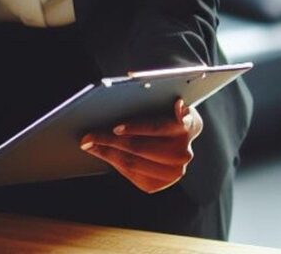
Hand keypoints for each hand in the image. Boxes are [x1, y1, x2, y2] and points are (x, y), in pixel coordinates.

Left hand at [79, 98, 202, 193]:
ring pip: (133, 162)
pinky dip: (113, 161)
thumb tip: (176, 106)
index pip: (160, 126)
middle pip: (141, 147)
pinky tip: (100, 151)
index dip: (137, 127)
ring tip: (89, 143)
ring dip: (107, 151)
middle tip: (89, 136)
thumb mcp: (161, 101)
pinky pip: (131, 174)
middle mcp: (186, 152)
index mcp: (191, 125)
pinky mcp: (161, 183)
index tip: (116, 127)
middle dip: (111, 140)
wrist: (166, 135)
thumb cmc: (158, 111)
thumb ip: (159, 97)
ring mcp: (175, 171)